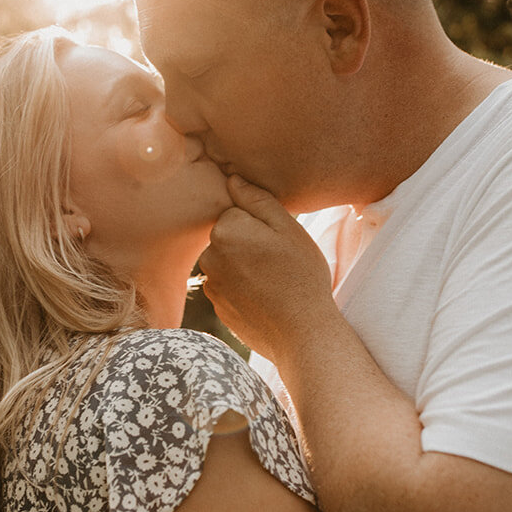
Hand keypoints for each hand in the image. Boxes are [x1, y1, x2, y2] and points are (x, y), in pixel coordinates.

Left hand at [200, 175, 336, 362]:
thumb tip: (232, 179)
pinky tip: (265, 299)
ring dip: (245, 266)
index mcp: (225, 230)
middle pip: (229, 237)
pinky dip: (244, 289)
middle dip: (249, 244)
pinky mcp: (218, 308)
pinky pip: (229, 286)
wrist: (301, 332)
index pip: (236, 214)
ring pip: (228, 262)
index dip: (260, 225)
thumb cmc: (301, 276)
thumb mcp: (288, 228)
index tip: (278, 242)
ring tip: (274, 282)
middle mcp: (210, 257)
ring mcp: (212, 285)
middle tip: (279, 262)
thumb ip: (257, 199)